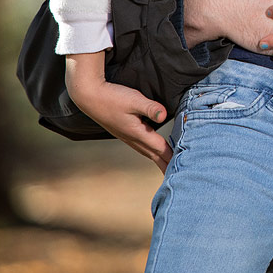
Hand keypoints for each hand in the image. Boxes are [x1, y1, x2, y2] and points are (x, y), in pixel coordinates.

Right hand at [67, 54, 170, 170]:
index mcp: (137, 132)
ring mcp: (125, 135)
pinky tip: (149, 150)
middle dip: (166, 164)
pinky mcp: (122, 131)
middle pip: (153, 154)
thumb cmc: (112, 97)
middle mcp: (132, 137)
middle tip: (178, 176)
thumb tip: (164, 115)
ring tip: (165, 167)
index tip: (183, 166)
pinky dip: (148, 151)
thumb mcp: (134, 100)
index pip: (159, 148)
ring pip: (145, 151)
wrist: (88, 97)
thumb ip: (150, 108)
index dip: (172, 156)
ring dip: (157, 159)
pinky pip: (139, 146)